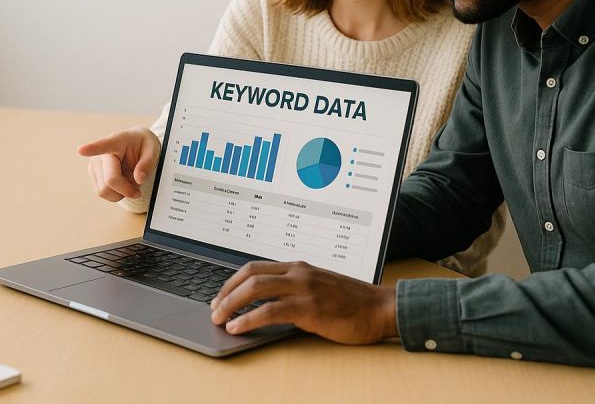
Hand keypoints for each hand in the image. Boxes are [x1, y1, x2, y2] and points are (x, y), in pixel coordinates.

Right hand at [77, 127, 160, 201]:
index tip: (81, 150)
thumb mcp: (153, 150)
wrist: (134, 144)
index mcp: (117, 141)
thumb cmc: (142, 145)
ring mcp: (94, 164)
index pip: (103, 145)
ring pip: (104, 191)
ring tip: (129, 182)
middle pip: (110, 181)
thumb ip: (147, 163)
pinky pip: (102, 193)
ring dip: (120, 193)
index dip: (91, 149)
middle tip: (138, 189)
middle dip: (126, 191)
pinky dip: (115, 193)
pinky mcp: (92, 174)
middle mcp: (101, 153)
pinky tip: (121, 183)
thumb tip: (139, 179)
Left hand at [209, 260, 397, 343]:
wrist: (381, 308)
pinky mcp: (309, 308)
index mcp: (298, 267)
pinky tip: (238, 327)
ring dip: (231, 305)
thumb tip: (266, 303)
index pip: (255, 268)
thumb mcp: (319, 286)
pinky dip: (249, 319)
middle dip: (225, 293)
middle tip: (214, 309)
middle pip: (249, 276)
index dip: (232, 282)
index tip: (220, 296)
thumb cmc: (352, 301)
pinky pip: (270, 311)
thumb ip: (295, 289)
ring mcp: (303, 288)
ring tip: (219, 319)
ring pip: (255, 290)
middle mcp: (298, 273)